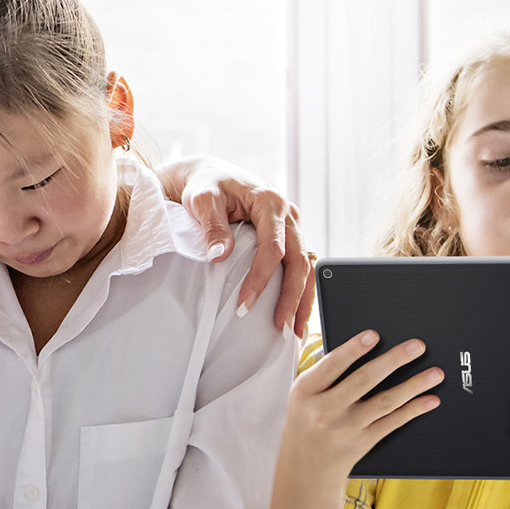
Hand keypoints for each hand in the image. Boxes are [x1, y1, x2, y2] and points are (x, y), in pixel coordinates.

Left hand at [167, 159, 314, 335]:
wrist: (212, 176)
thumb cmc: (206, 186)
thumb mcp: (203, 200)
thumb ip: (212, 226)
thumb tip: (220, 256)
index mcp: (270, 202)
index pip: (272, 248)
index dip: (260, 279)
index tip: (244, 305)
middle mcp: (288, 214)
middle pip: (298, 260)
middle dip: (291, 297)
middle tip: (281, 327)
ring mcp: (292, 226)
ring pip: (307, 266)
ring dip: (303, 299)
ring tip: (296, 331)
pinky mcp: (289, 236)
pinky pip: (301, 265)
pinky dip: (301, 291)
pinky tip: (297, 314)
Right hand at [284, 331, 441, 478]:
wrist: (307, 467)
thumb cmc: (308, 421)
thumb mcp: (303, 395)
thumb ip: (326, 372)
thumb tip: (363, 347)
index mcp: (306, 391)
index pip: (332, 365)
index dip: (354, 349)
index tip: (374, 335)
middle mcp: (325, 410)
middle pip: (364, 380)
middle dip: (394, 360)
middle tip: (417, 346)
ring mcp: (346, 428)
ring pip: (385, 402)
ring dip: (414, 386)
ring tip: (435, 373)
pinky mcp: (363, 442)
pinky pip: (393, 423)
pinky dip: (413, 410)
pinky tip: (429, 400)